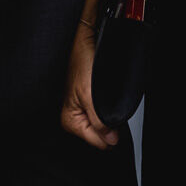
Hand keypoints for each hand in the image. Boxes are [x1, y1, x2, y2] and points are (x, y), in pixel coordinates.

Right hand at [60, 23, 118, 149]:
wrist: (82, 43)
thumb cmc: (81, 63)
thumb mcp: (91, 96)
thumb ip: (100, 122)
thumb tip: (111, 141)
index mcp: (70, 121)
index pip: (98, 142)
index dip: (111, 134)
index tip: (114, 119)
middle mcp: (74, 118)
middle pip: (101, 135)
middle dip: (110, 124)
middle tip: (108, 103)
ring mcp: (81, 111)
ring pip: (104, 125)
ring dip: (110, 115)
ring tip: (106, 97)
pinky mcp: (88, 103)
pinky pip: (103, 115)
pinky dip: (108, 109)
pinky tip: (106, 97)